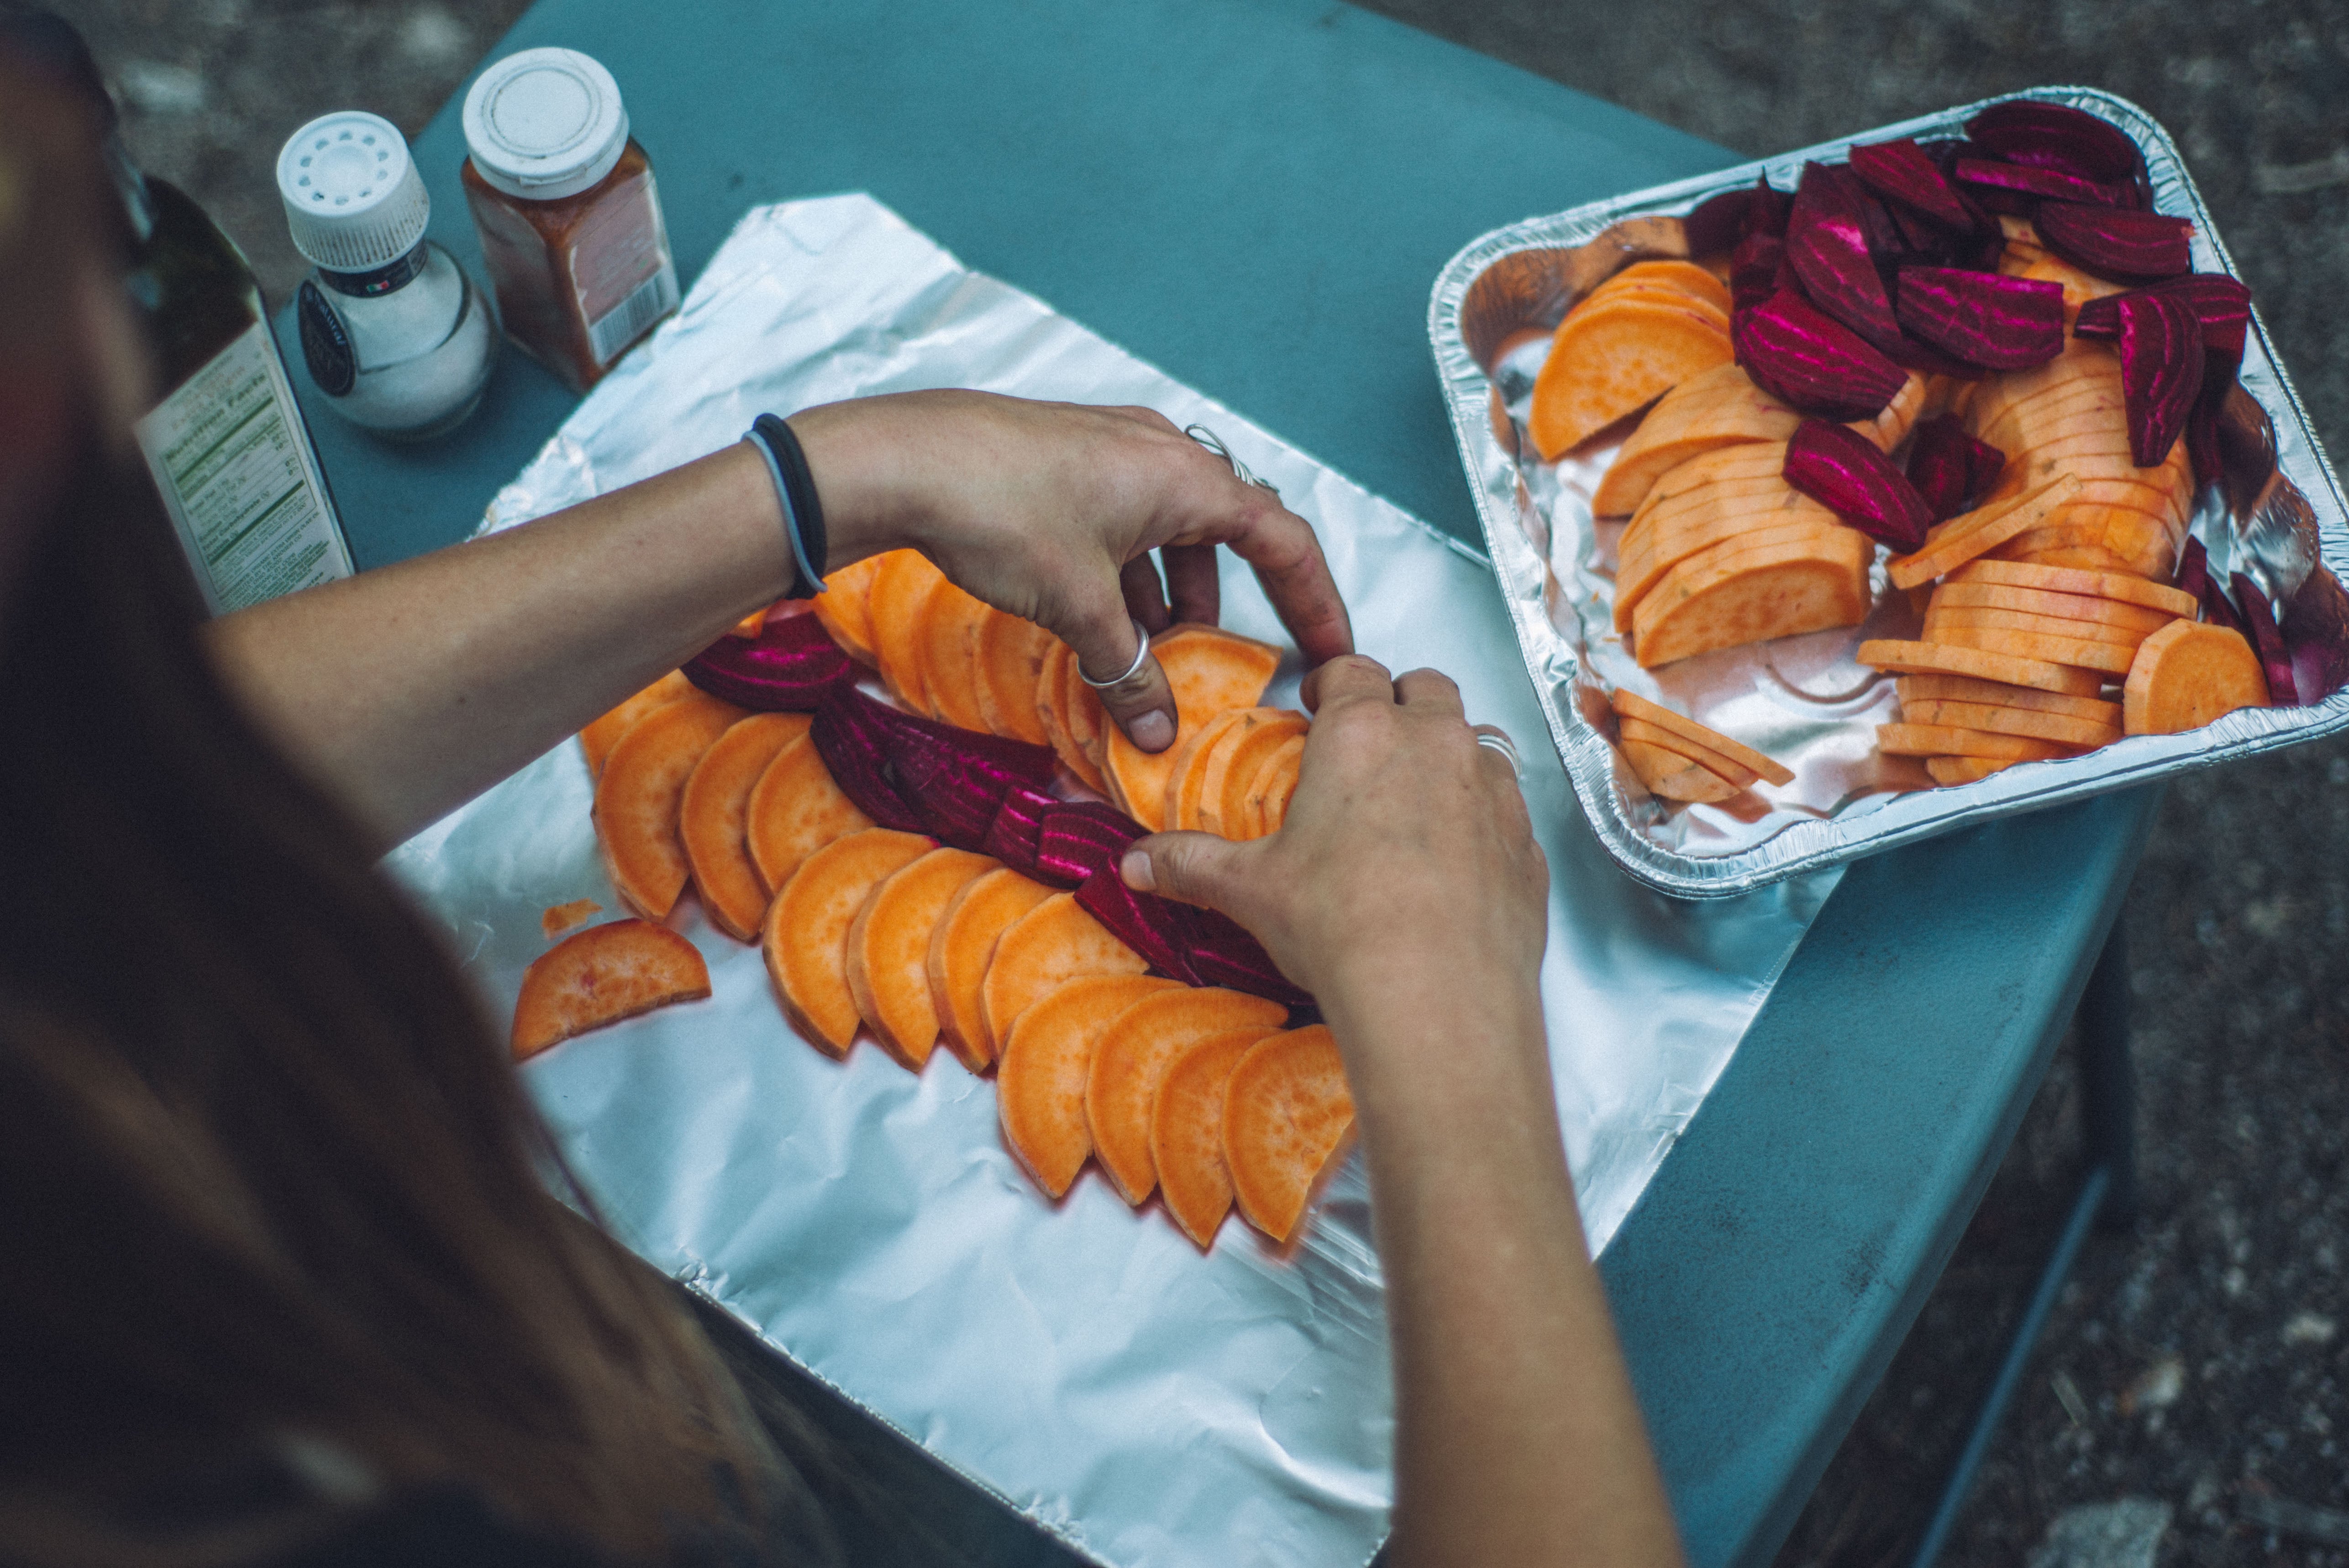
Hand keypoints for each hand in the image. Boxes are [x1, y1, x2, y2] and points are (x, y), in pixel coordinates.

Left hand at [789, 391, 1352, 751]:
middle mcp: (1160, 454)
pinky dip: (1127, 574)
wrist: (902, 460)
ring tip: (1150, 652)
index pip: (1283, 541)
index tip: (1333, 651)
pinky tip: (1100, 620)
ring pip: (1169, 531)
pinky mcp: (1069, 463)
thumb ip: (1127, 669)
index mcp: (1187, 477)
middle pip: (1226, 535)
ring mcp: (1113, 452)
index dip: (1315, 601)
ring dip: (1169, 594)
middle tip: (1222, 663)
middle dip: (1226, 605)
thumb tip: (1154, 730)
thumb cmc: (1001, 510)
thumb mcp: (1078, 607)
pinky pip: (1124, 523)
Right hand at [1116, 655, 1546, 1025]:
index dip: (1333, 683)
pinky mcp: (1528, 842)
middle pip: (1427, 687)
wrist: (1437, 996)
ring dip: (1449, 755)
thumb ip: (1192, 864)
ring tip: (1415, 801)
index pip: (1353, 670)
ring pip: (1477, 739)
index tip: (1318, 706)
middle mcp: (1437, 743)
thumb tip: (1137, 863)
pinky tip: (1457, 862)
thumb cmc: (1341, 927)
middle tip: (1370, 745)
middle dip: (1399, 703)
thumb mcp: (1250, 891)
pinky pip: (1510, 808)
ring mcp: (1493, 789)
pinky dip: (1485, 818)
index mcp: (1363, 732)